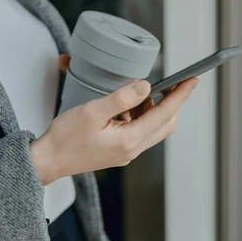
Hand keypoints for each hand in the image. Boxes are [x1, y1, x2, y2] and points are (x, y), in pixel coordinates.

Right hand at [30, 55, 197, 183]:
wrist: (49, 160)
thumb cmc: (66, 137)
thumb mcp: (93, 112)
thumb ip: (121, 98)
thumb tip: (146, 86)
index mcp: (129, 140)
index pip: (164, 114)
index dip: (180, 95)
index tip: (192, 80)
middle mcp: (132, 149)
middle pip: (165, 123)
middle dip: (172, 102)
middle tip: (174, 81)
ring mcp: (126, 151)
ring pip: (153, 127)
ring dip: (154, 108)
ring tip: (143, 89)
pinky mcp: (118, 149)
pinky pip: (139, 130)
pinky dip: (141, 115)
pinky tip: (128, 104)